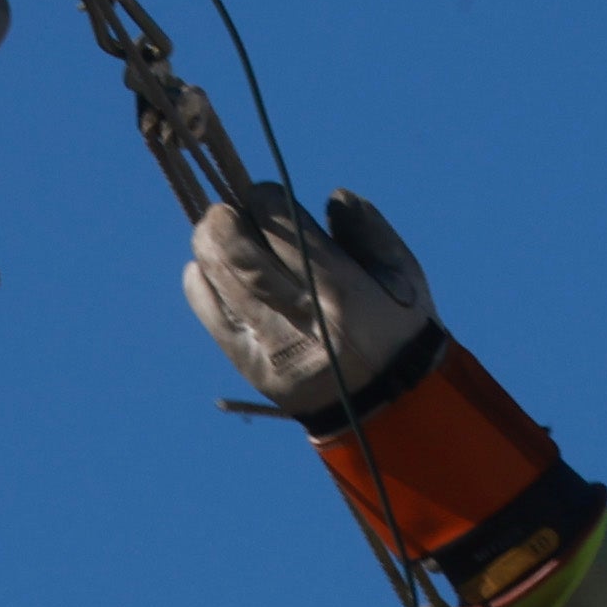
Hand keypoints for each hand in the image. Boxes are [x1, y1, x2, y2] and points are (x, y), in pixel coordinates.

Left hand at [183, 187, 437, 421]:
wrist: (393, 411)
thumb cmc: (398, 329)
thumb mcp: (403, 274)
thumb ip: (368, 229)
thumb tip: (330, 197)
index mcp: (343, 292)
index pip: (284, 230)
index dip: (264, 199)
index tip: (263, 194)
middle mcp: (304, 320)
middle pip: (242, 257)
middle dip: (223, 222)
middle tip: (223, 210)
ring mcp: (274, 349)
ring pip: (222, 285)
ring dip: (209, 251)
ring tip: (215, 235)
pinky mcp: (254, 370)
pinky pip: (214, 318)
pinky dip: (203, 287)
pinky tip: (206, 271)